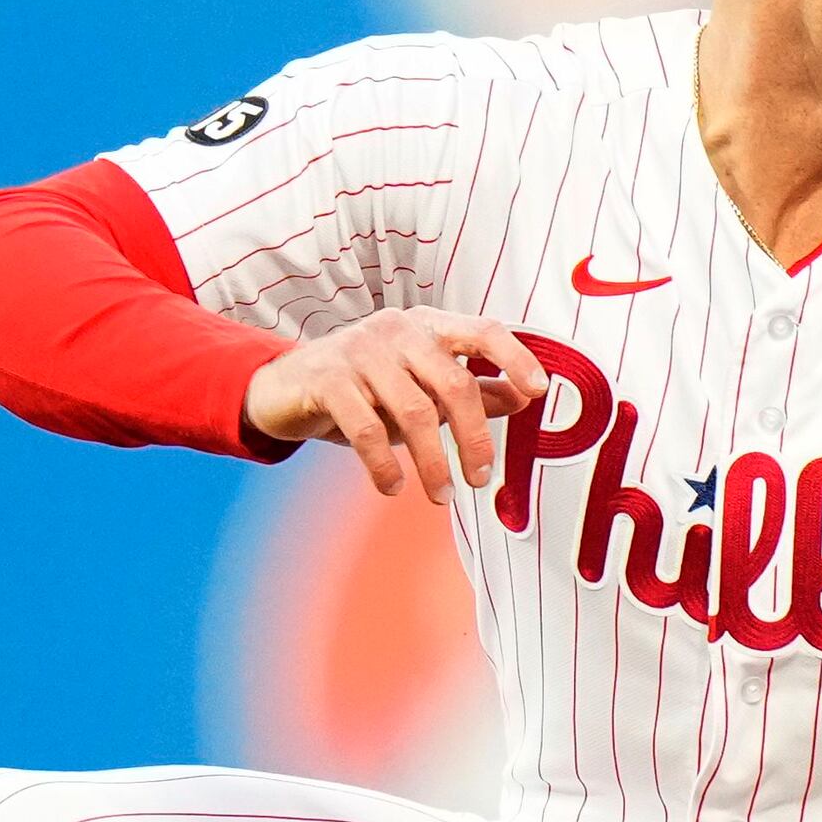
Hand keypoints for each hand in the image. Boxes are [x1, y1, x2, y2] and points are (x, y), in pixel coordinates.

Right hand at [244, 311, 548, 503]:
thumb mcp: (420, 388)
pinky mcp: (327, 378)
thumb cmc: (365, 388)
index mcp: (428, 326)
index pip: (484, 331)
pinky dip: (384, 464)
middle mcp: (398, 330)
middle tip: (480, 479)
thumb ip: (470, 390)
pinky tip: (392, 487)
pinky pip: (366, 428)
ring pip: (414, 412)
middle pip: (455, 384)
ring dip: (432, 462)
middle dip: (474, 438)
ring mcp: (360, 350)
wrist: (282, 387)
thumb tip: (521, 396)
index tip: (538, 392)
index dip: (515, 358)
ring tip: (441, 495)